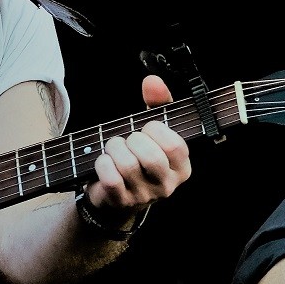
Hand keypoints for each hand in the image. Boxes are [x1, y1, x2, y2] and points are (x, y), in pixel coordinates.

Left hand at [85, 74, 191, 219]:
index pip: (174, 145)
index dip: (156, 130)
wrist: (117, 194)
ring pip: (127, 165)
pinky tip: (104, 161)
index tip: (147, 128)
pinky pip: (110, 178)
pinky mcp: (121, 202)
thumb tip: (153, 82)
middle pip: (151, 156)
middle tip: (127, 138)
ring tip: (113, 147)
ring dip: (114, 148)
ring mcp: (144, 196)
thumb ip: (158, 103)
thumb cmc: (140, 155)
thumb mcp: (154, 130)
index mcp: (182, 167)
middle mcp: (167, 185)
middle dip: (132, 139)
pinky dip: (102, 163)